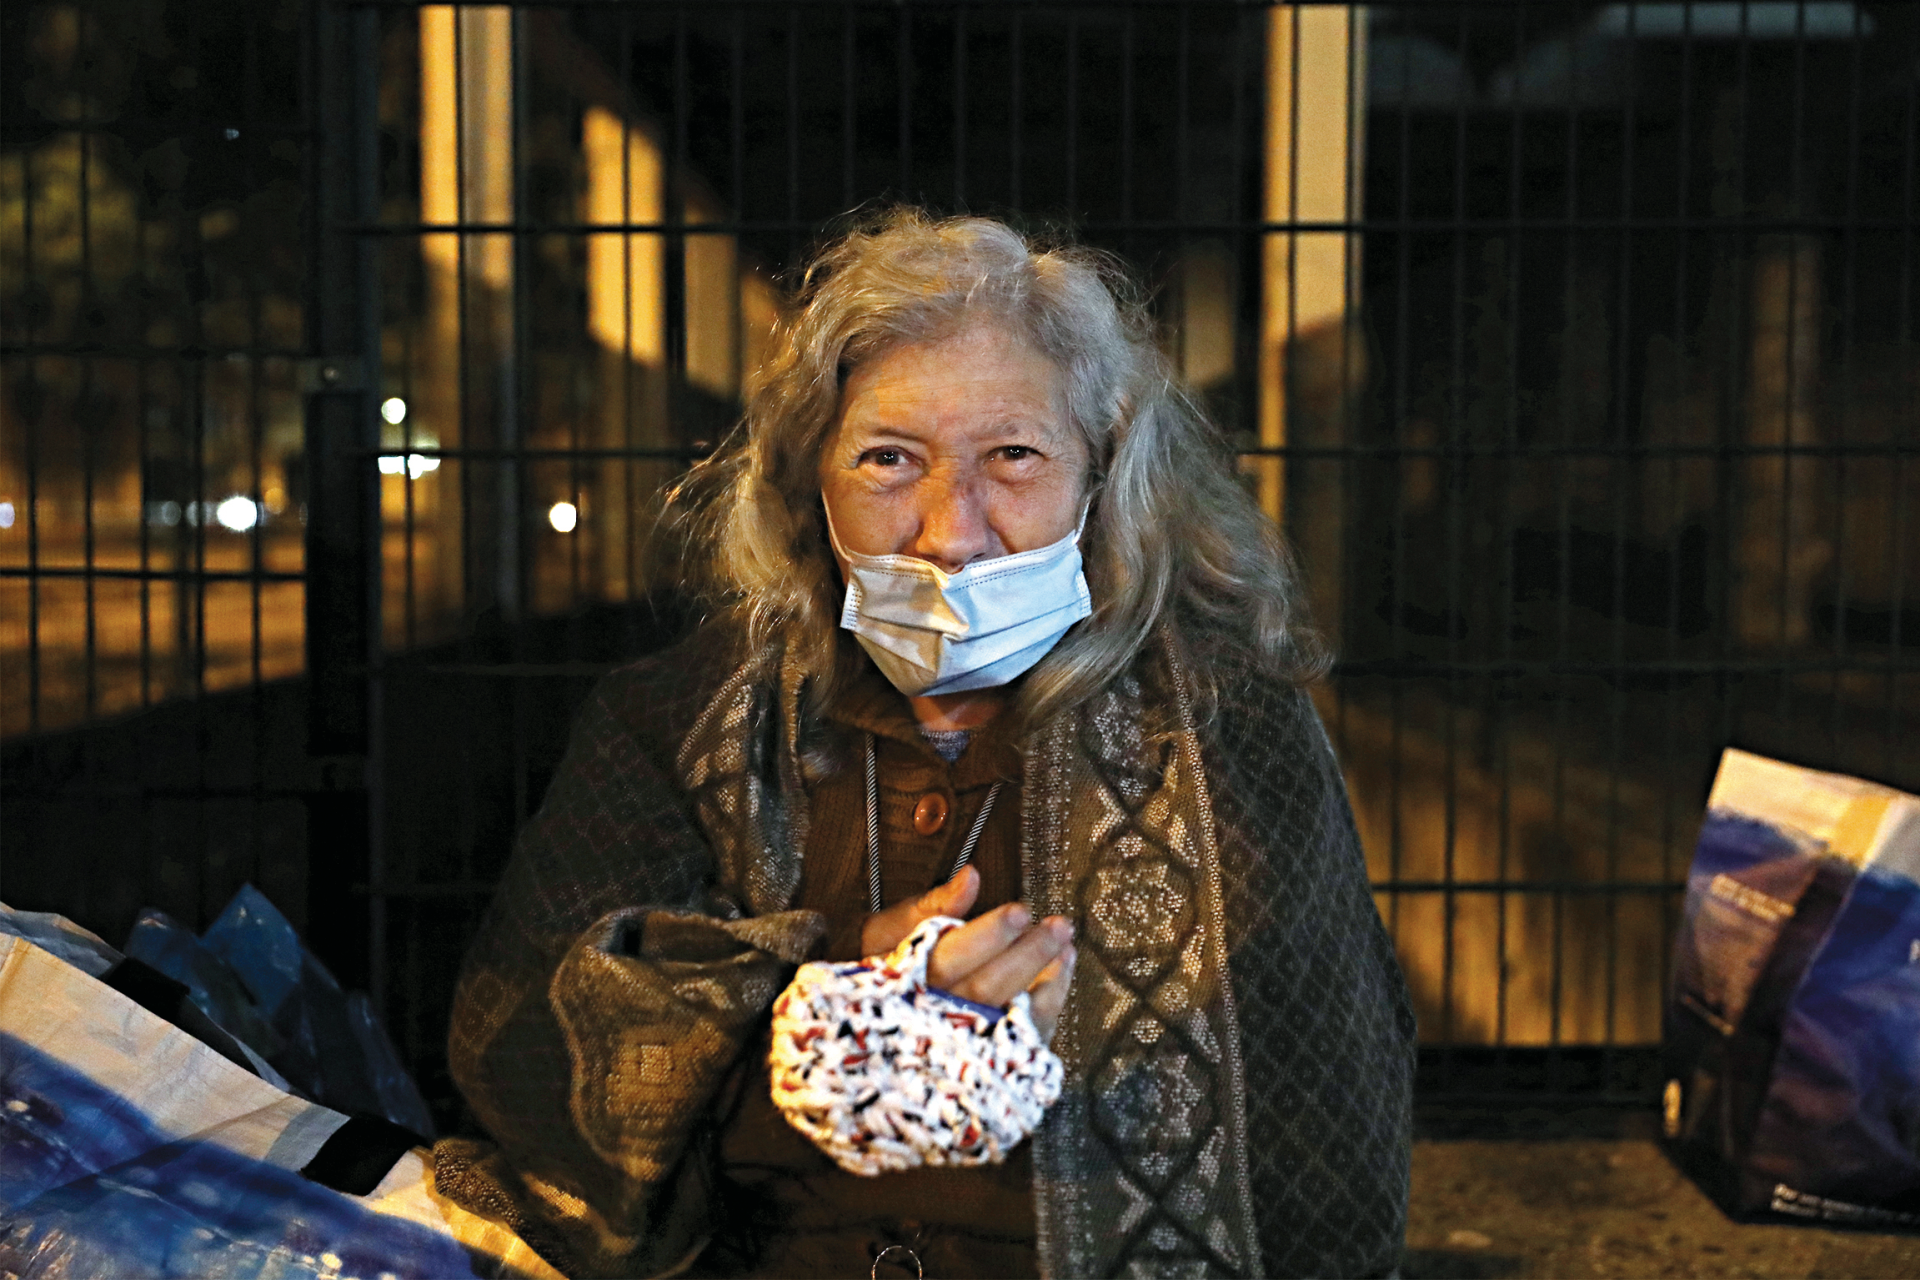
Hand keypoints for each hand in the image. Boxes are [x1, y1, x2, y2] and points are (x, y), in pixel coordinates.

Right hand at [859, 866, 1076, 1043]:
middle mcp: (936, 1019)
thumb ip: (929, 905)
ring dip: (1047, 980)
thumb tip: (970, 876)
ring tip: (1067, 946)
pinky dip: (1051, 1004)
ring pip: (1010, 1018)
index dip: (988, 936)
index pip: (951, 960)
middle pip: (986, 989)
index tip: (1020, 910)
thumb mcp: (887, 932)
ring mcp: (964, 1045)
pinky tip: (1062, 972)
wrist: (872, 1030)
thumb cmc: (884, 967)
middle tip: (1059, 925)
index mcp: (908, 983)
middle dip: (1027, 955)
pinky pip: (1027, 1038)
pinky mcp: (989, 1057)